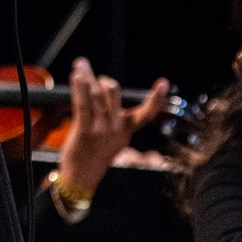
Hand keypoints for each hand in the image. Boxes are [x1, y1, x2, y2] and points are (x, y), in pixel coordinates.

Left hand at [56, 57, 169, 197]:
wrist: (81, 178)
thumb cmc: (94, 152)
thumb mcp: (110, 136)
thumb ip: (108, 113)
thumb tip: (100, 84)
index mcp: (126, 130)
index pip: (146, 114)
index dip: (156, 99)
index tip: (164, 82)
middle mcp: (116, 129)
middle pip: (113, 94)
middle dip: (104, 80)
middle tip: (91, 72)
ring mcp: (101, 131)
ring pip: (96, 96)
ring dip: (87, 77)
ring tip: (81, 64)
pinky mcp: (85, 132)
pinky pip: (83, 105)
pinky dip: (80, 88)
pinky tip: (77, 77)